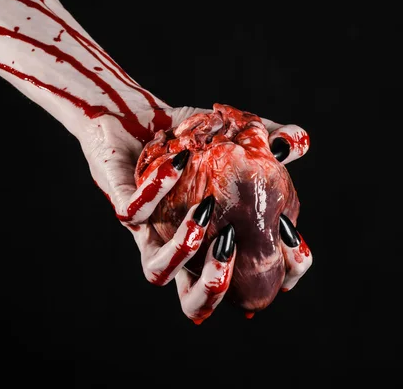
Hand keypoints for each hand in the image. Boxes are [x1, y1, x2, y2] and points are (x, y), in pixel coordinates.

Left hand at [82, 104, 311, 323]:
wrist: (128, 115)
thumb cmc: (180, 135)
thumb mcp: (229, 133)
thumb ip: (266, 138)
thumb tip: (296, 143)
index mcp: (209, 238)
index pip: (242, 281)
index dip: (274, 276)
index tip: (294, 245)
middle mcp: (176, 243)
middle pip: (193, 301)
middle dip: (216, 289)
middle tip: (235, 248)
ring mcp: (146, 229)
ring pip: (157, 272)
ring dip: (185, 251)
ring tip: (207, 212)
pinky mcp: (120, 203)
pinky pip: (132, 212)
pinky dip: (157, 189)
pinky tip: (180, 161)